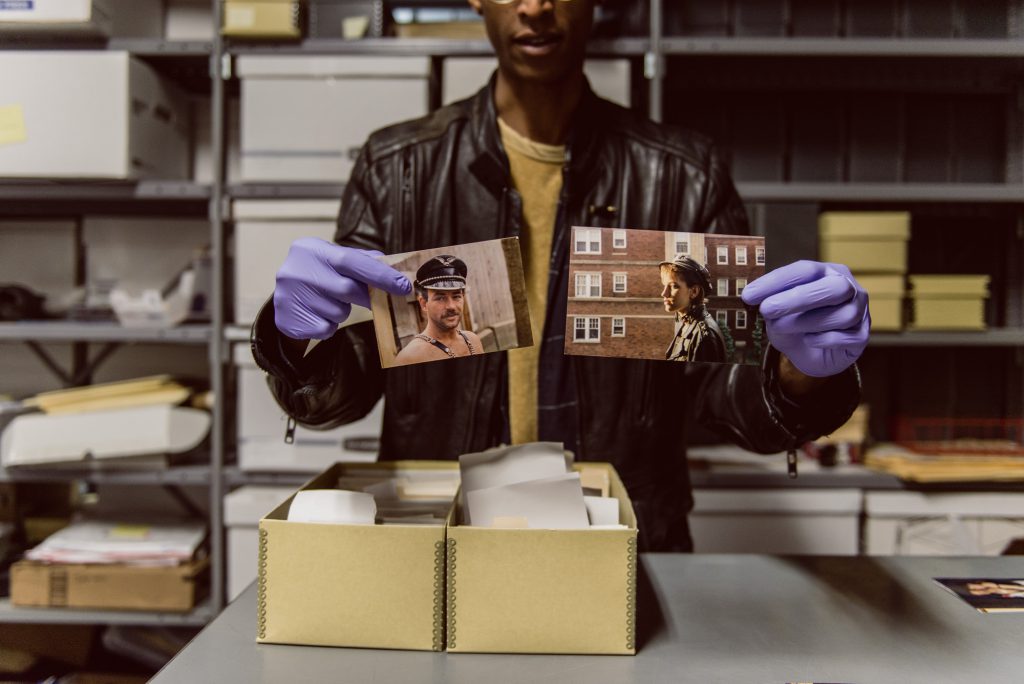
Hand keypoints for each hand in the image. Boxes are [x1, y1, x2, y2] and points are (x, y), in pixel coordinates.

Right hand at [274, 238, 410, 339]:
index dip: (379, 274)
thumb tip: (394, 269)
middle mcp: (296, 271)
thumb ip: (362, 260)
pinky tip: (320, 315)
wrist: (284, 299)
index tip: (403, 285)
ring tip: (331, 303)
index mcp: (310, 249)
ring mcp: (290, 297)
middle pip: (346, 289)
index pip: (350, 260)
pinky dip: (330, 325)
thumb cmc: (318, 275)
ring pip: (338, 312)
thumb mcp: (333, 259)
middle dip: (367, 297)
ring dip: (343, 311)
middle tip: (376, 300)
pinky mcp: (290, 321)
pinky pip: (326, 328)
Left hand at [741, 260, 868, 377]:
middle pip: (832, 287)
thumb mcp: (778, 314)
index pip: (805, 270)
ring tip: (780, 328)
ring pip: (842, 314)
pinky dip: (823, 339)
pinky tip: (808, 340)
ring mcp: (860, 311)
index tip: (749, 295)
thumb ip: (771, 305)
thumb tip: (752, 297)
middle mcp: (847, 287)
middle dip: (796, 299)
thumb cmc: (795, 326)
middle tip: (766, 310)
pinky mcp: (862, 336)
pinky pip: (847, 337)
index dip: (776, 282)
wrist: (813, 355)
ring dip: (806, 322)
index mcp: (825, 272)